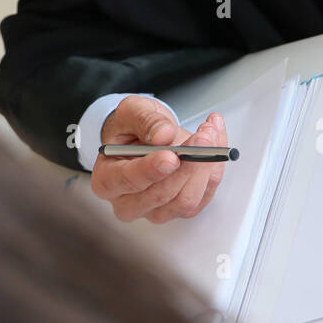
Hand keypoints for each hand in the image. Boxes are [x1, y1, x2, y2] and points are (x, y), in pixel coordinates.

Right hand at [91, 95, 228, 223]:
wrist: (143, 138)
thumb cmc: (131, 129)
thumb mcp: (131, 111)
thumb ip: (145, 120)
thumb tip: (163, 135)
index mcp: (107, 180)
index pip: (128, 180)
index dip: (152, 170)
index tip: (172, 156)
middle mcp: (128, 203)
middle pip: (162, 194)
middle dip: (188, 163)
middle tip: (203, 135)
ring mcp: (155, 211)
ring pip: (186, 200)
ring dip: (205, 165)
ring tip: (210, 132)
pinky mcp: (180, 209)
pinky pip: (204, 195)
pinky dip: (214, 169)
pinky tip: (216, 143)